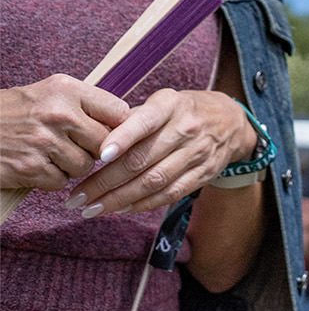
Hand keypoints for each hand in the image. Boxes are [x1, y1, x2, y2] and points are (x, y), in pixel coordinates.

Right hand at [0, 76, 129, 189]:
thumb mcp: (48, 92)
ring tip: (51, 154)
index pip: (119, 112)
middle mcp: (58, 113)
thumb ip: (85, 103)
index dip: (120, 127)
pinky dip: (50, 179)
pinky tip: (35, 165)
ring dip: (71, 166)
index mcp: (66, 89)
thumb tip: (129, 121)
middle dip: (94, 149)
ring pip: (84, 166)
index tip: (114, 134)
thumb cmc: (12, 112)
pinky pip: (60, 182)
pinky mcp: (29, 168)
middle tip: (75, 146)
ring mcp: (43, 142)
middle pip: (106, 143)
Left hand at [65, 88, 257, 215]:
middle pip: (142, 160)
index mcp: (171, 105)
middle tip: (76, 197)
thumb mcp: (162, 102)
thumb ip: (131, 119)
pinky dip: (143, 204)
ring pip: (153, 182)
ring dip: (118, 199)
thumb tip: (92, 138)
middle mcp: (187, 128)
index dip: (122, 138)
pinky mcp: (204, 173)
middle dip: (104, 182)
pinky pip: (170, 194)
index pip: (145, 122)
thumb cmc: (183, 111)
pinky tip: (120, 209)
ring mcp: (198, 153)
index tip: (99, 155)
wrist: (231, 121)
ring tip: (91, 209)